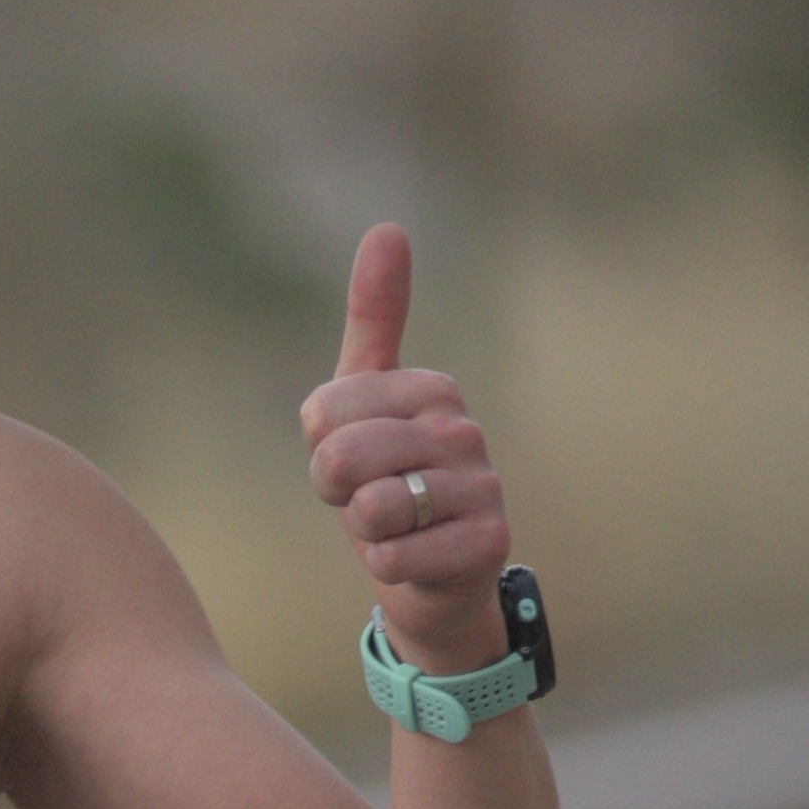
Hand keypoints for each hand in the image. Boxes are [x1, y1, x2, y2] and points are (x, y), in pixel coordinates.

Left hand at [297, 226, 512, 663]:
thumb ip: (372, 324)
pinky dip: (387, 568)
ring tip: (396, 529)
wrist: (433, 580)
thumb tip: (388, 227)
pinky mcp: (489, 542)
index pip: (323, 412)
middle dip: (337, 495)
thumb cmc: (389, 489)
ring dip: (365, 532)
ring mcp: (482, 484)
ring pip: (371, 508)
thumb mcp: (362, 407)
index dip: (319, 451)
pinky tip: (412, 560)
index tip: (351, 465)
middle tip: (367, 501)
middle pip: (341, 459)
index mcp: (430, 388)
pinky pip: (392, 557)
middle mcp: (462, 427)